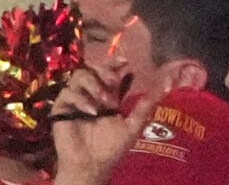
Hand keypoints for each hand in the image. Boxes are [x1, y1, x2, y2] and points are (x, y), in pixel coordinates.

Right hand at [50, 67, 158, 184]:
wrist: (92, 166)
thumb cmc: (111, 149)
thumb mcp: (133, 125)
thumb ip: (147, 105)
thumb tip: (167, 85)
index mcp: (107, 95)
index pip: (108, 70)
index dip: (114, 62)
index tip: (125, 61)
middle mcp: (91, 94)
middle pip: (92, 67)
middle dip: (104, 69)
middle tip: (114, 80)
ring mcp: (75, 100)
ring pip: (79, 75)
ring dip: (94, 85)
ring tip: (104, 102)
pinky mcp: (61, 109)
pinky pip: (67, 93)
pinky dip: (80, 99)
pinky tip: (91, 111)